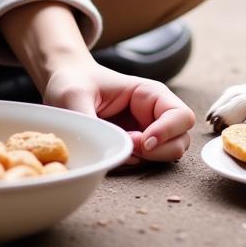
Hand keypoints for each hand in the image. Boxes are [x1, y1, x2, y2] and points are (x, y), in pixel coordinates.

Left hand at [43, 55, 195, 165]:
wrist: (63, 84)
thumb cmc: (72, 82)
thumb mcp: (74, 96)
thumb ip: (89, 120)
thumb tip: (107, 151)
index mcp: (149, 94)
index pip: (181, 115)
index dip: (168, 132)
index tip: (143, 142)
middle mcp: (154, 112)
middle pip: (181, 139)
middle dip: (160, 150)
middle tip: (131, 147)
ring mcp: (146, 130)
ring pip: (170, 152)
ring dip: (151, 158)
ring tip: (122, 148)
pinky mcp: (135, 146)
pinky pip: (150, 161)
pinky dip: (139, 164)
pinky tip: (118, 152)